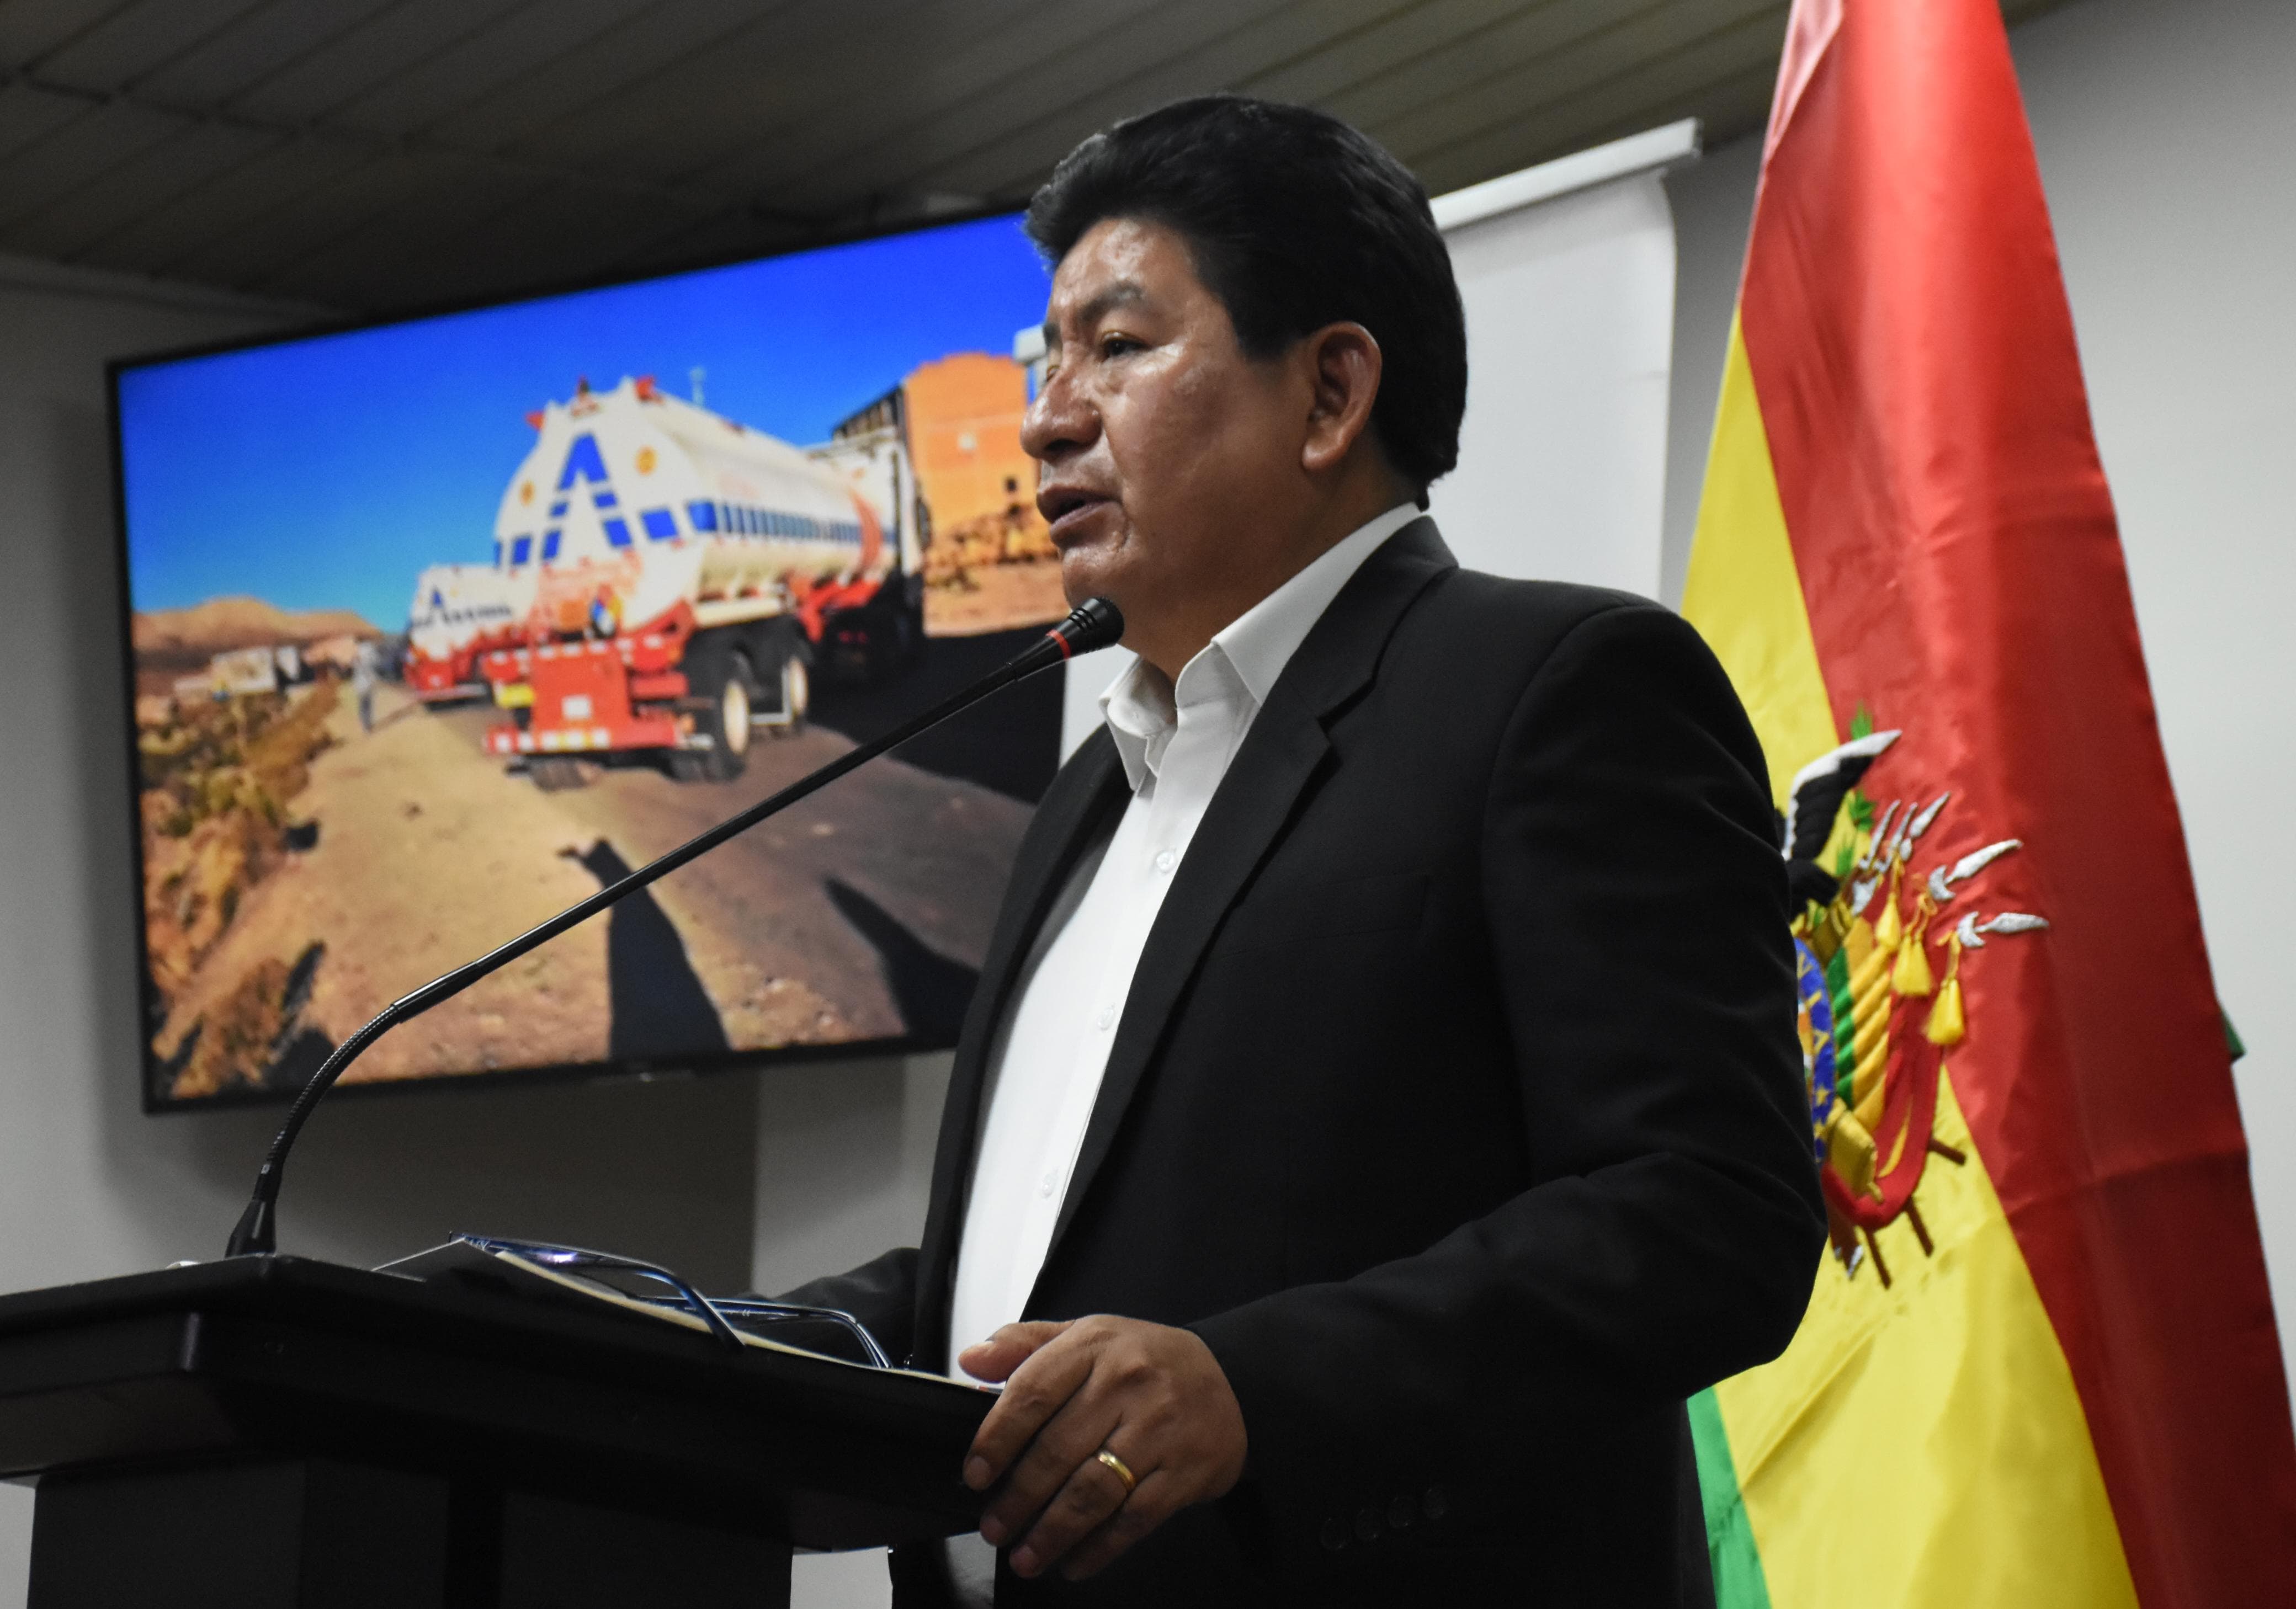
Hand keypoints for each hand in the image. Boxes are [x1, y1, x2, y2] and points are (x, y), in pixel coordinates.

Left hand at [959, 1315, 1247, 1580]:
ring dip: (1052, 1532)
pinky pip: (1135, 1518)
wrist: (1232, 1378)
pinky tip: (1075, 1562)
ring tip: (1025, 1557)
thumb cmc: (1145, 1361)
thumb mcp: (1087, 1335)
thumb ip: (1024, 1344)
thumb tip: (971, 1360)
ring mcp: (1160, 1428)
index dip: (997, 1439)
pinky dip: (1100, 1548)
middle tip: (994, 1527)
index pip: (1032, 1392)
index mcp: (1094, 1345)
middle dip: (1018, 1498)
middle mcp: (1128, 1383)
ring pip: (1094, 1491)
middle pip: (1058, 1450)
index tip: (976, 1474)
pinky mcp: (1187, 1470)